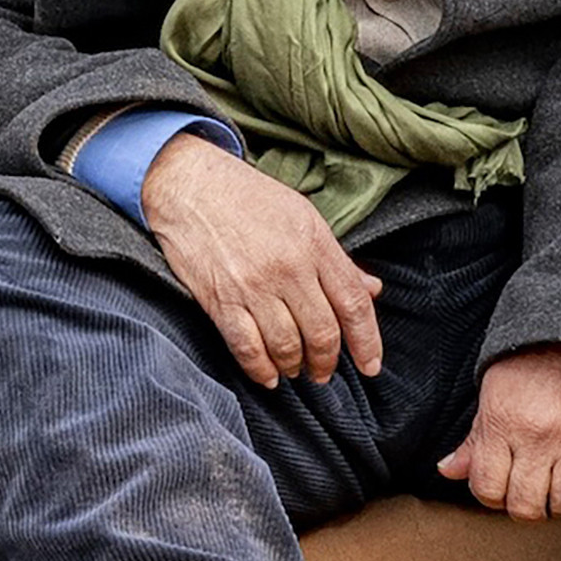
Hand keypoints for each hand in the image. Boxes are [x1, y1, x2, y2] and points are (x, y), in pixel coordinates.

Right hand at [139, 134, 383, 387]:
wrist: (189, 186)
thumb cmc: (248, 198)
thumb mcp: (303, 216)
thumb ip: (336, 259)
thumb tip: (371, 289)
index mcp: (314, 244)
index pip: (353, 302)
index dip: (367, 341)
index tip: (370, 365)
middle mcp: (288, 267)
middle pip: (323, 332)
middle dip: (327, 361)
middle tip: (324, 371)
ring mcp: (253, 286)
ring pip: (287, 346)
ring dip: (295, 367)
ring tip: (295, 369)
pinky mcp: (221, 300)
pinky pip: (247, 348)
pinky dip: (261, 369)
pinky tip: (268, 375)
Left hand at [439, 346, 560, 533]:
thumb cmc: (531, 366)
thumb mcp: (493, 394)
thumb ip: (475, 439)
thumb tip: (448, 471)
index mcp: (503, 422)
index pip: (487, 488)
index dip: (491, 495)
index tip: (501, 487)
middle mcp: (539, 436)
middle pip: (526, 505)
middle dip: (526, 507)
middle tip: (532, 493)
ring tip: (559, 492)